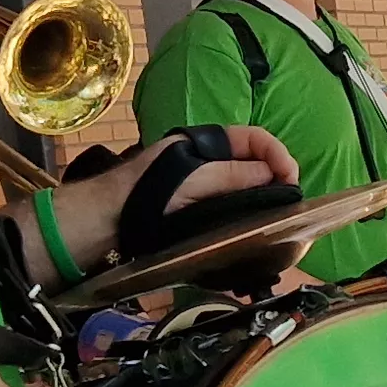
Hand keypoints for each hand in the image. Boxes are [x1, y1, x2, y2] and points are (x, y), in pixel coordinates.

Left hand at [52, 126, 299, 264]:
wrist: (95, 229)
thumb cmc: (139, 197)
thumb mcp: (190, 182)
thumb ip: (232, 177)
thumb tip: (274, 177)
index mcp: (201, 146)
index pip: (254, 140)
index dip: (277, 155)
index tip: (291, 181)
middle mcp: (202, 166)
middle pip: (252, 168)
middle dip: (275, 184)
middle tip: (289, 210)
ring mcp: (197, 195)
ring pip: (243, 197)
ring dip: (262, 211)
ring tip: (277, 232)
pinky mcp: (191, 221)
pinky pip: (227, 220)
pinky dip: (243, 231)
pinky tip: (252, 247)